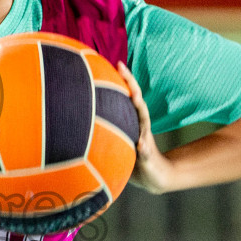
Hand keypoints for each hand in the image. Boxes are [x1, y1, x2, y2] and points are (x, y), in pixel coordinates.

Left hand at [117, 61, 176, 194]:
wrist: (155, 177)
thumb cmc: (132, 156)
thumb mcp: (119, 140)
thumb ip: (109, 129)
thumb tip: (86, 119)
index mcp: (134, 121)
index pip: (130, 96)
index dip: (125, 80)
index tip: (117, 63)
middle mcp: (141, 127)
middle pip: (137, 101)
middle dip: (131, 85)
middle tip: (122, 68)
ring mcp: (145, 141)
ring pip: (144, 123)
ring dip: (140, 110)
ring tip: (136, 98)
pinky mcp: (147, 158)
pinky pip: (146, 153)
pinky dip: (143, 149)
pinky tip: (141, 146)